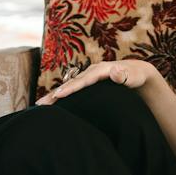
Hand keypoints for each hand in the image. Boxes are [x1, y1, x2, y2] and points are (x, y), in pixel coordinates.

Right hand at [36, 59, 167, 104]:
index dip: (71, 88)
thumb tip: (115, 71)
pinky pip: (72, 88)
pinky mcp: (87, 81)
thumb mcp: (132, 76)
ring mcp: (88, 75)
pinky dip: (61, 94)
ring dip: (55, 95)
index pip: (83, 81)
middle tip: (42, 104)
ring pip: (69, 85)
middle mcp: (92, 71)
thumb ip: (123, 75)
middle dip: (56, 93)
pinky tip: (51, 102)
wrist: (135, 71)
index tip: (59, 95)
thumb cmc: (135, 76)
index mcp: (101, 70)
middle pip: (71, 83)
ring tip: (40, 105)